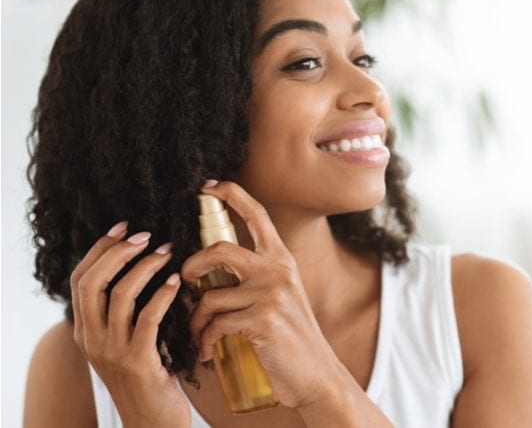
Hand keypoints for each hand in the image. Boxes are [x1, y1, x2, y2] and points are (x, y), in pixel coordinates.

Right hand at [70, 222, 188, 427]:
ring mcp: (112, 352)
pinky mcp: (138, 361)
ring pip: (120, 295)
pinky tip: (176, 282)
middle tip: (145, 235)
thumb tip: (144, 268)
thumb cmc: (149, 378)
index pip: (81, 280)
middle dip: (118, 252)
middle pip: (92, 282)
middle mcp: (92, 339)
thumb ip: (126, 313)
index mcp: (86, 332)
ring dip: (146, 267)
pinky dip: (162, 295)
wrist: (153, 423)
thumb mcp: (126, 343)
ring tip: (168, 252)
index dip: (100, 249)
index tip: (123, 227)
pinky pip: (147, 319)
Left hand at [182, 180, 348, 411]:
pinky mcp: (263, 320)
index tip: (208, 186)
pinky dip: (204, 339)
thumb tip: (208, 271)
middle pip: (219, 250)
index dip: (231, 194)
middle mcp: (278, 270)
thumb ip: (255, 279)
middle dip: (191, 266)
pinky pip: (215, 323)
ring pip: (210, 295)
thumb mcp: (280, 298)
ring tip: (198, 334)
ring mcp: (271, 294)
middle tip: (185, 282)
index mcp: (282, 260)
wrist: (315, 375)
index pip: (257, 215)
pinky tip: (208, 351)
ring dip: (195, 319)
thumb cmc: (290, 339)